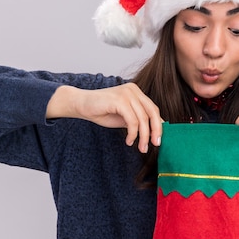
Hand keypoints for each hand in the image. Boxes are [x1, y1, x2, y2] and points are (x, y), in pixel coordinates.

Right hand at [46, 84, 162, 152]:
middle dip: (155, 131)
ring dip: (143, 136)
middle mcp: (134, 90)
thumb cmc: (102, 111)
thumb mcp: (124, 117)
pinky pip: (133, 121)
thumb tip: (154, 131)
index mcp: (136, 92)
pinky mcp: (120, 100)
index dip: (158, 125)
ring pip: (143, 119)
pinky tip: (129, 141)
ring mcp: (127, 94)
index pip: (153, 109)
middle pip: (152, 112)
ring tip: (140, 147)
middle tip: (155, 144)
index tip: (158, 140)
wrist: (81, 105)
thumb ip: (138, 121)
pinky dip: (133, 133)